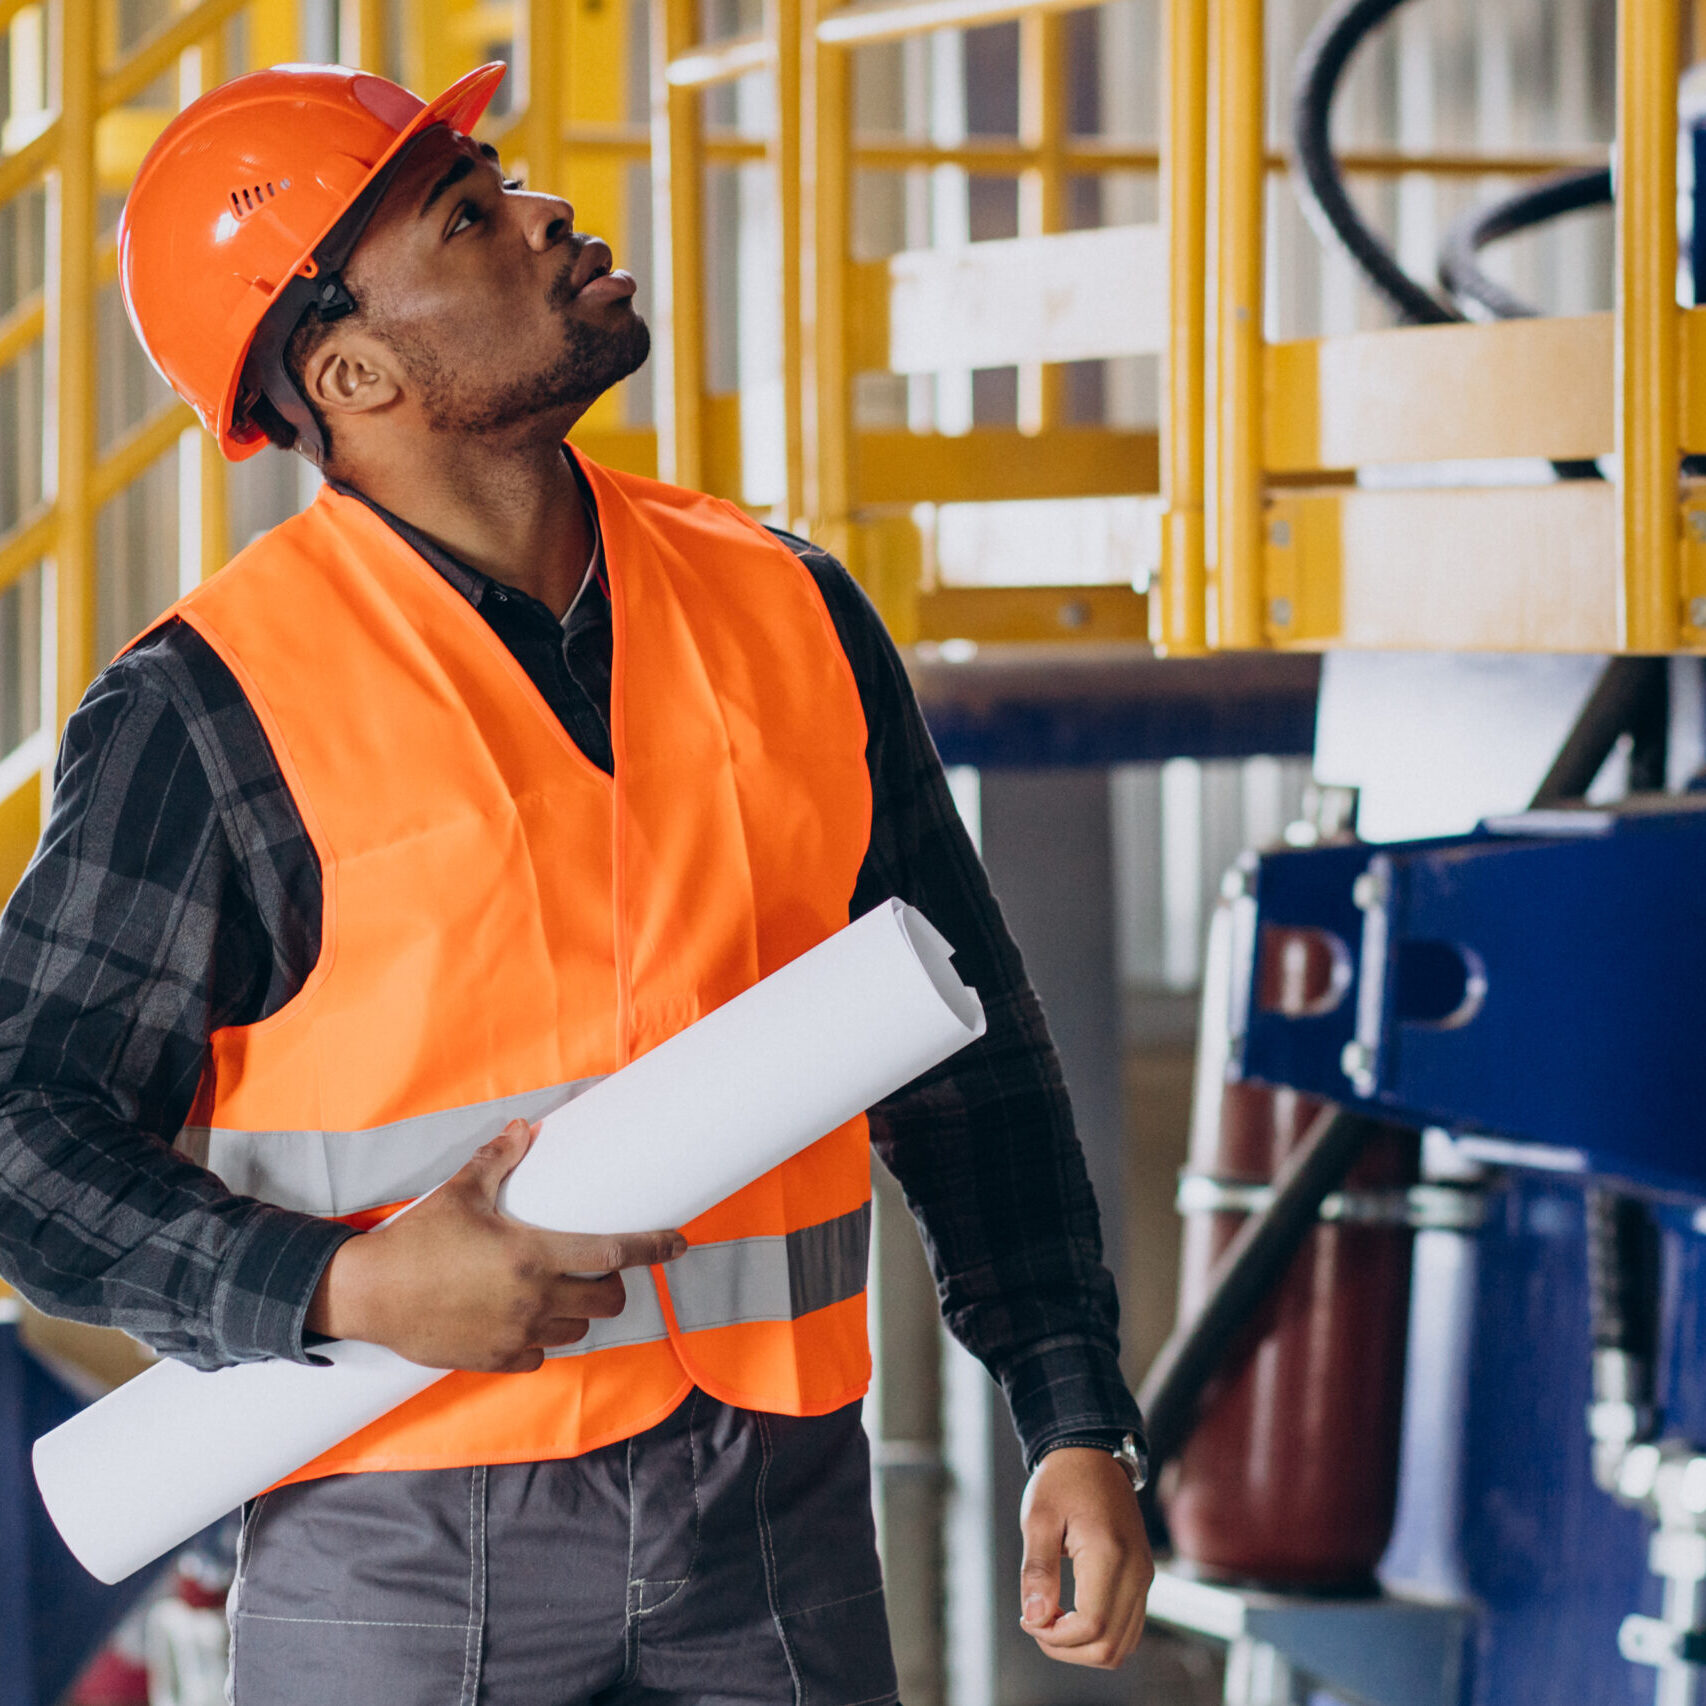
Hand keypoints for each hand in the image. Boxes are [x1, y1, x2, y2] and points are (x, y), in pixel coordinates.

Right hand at [306, 1118, 685, 1371]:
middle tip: (600, 1269)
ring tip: (563, 1291)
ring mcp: (517, 1334)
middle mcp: (533, 1299)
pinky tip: (531, 1320)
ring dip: (581, 1310)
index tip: (680, 1243)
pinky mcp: (496, 1359)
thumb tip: (524, 1128)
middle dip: (614, 1285)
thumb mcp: (461, 1192)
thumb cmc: (416, 1240)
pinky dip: (545, 1338)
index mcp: (533, 1255)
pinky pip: (542, 1354)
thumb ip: (498, 1159)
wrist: (368, 1295)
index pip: (613, 1254)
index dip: (654, 1248)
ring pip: (579, 1328)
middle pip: (607, 1300)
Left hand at [1018, 1446, 1153, 1668]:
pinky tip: (1070, 1613)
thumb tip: (1034, 1619)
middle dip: (1066, 1648)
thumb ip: (1037, 1570)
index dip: (1056, 1636)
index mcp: (1110, 1554)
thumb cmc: (1061, 1481)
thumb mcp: (1038, 1518)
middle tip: (1035, 1621)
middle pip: (1109, 1647)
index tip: (1027, 1618)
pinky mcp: (1143, 1578)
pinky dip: (1100, 1635)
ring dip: (1084, 1647)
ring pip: (1122, 1645)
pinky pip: (1128, 1628)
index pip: (1091, 1625)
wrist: (1092, 1452)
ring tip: (1050, 1618)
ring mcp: (1144, 1576)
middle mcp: (1136, 1571)